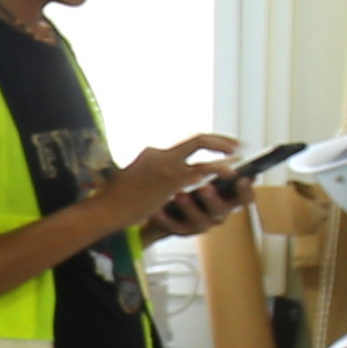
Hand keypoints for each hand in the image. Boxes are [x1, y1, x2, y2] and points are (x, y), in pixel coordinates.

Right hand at [96, 131, 241, 233]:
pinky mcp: (173, 178)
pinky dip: (219, 168)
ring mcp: (168, 164)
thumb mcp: (134, 179)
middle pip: (197, 138)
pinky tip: (231, 173)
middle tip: (236, 145)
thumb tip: (164, 180)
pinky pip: (203, 169)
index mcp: (151, 153)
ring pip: (202, 148)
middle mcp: (161, 153)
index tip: (217, 147)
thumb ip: (151, 175)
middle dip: (219, 141)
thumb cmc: (116, 199)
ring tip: (238, 158)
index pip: (183, 146)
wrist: (108, 208)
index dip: (204, 145)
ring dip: (223, 150)